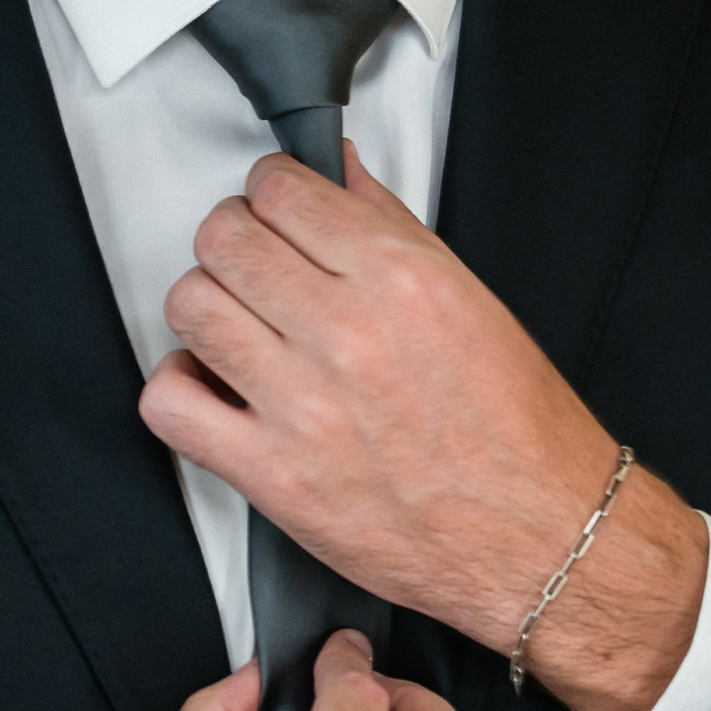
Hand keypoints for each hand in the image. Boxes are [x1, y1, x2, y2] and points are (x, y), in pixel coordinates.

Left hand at [140, 146, 707, 710]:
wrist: (539, 537)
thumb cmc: (518, 431)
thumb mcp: (472, 299)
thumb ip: (392, 226)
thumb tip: (339, 174)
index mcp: (400, 278)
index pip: (279, 190)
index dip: (269, 193)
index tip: (275, 211)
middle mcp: (347, 334)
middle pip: (223, 239)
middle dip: (232, 241)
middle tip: (254, 266)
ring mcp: (302, 406)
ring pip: (190, 307)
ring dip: (206, 307)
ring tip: (238, 327)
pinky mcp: (273, 476)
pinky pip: (170, 406)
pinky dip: (178, 389)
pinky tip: (214, 389)